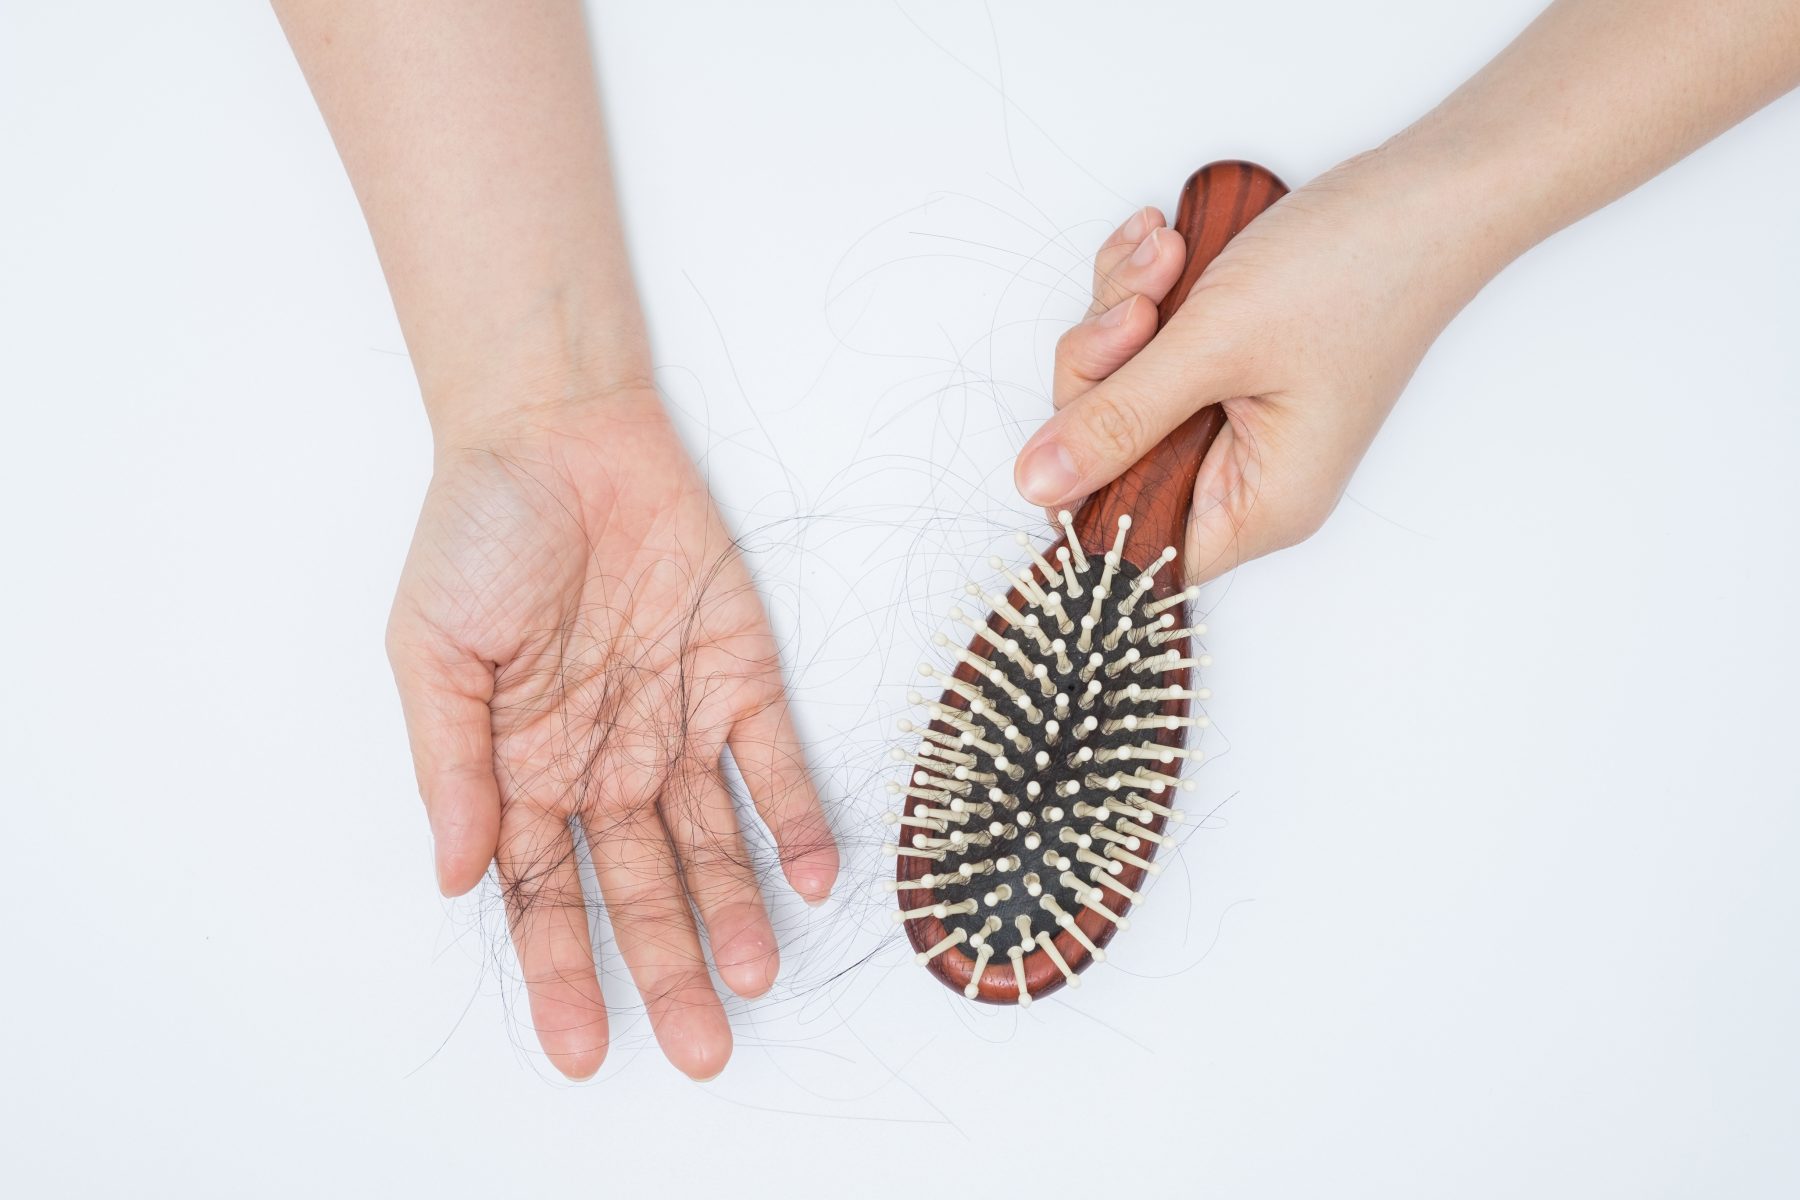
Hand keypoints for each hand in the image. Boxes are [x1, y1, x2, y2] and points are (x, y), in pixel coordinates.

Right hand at [385, 390, 837, 1080]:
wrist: (557, 430)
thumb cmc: (478, 534)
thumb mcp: (432, 653)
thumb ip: (451, 766)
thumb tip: (456, 876)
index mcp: (525, 769)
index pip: (548, 897)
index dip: (564, 974)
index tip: (585, 1049)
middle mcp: (607, 762)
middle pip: (643, 889)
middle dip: (668, 970)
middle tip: (701, 1050)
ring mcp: (677, 722)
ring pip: (715, 843)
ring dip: (738, 914)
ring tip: (756, 984)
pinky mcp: (741, 674)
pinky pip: (775, 761)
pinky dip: (797, 818)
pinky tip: (814, 878)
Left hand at [1014, 150, 1493, 581]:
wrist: (1426, 187)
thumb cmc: (1355, 271)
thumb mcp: (1213, 346)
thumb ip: (1117, 418)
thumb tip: (1036, 482)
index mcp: (1259, 505)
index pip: (1132, 537)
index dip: (1083, 484)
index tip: (1076, 410)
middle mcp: (1247, 475)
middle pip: (1111, 455)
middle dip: (1105, 366)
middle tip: (1139, 307)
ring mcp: (1237, 418)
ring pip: (1120, 389)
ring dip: (1123, 312)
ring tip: (1167, 255)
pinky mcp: (1228, 366)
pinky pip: (1147, 347)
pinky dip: (1144, 293)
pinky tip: (1168, 246)